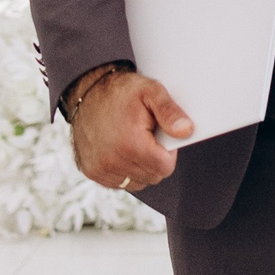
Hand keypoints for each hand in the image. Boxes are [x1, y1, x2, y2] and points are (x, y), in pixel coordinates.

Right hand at [67, 69, 192, 190]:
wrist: (88, 91)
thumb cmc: (122, 92)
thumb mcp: (151, 92)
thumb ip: (171, 112)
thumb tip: (186, 131)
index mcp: (130, 144)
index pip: (165, 168)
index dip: (168, 152)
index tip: (160, 136)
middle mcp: (112, 161)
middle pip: (153, 176)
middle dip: (154, 159)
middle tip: (146, 136)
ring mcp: (100, 168)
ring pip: (137, 182)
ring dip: (140, 166)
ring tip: (132, 141)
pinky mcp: (91, 171)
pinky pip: (120, 182)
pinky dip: (124, 169)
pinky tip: (120, 150)